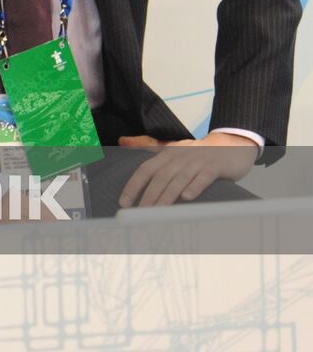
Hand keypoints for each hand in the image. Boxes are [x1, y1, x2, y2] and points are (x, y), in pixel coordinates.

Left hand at [117, 131, 257, 207]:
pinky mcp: (215, 167)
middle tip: (140, 212)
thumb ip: (149, 148)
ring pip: (179, 178)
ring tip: (158, 210)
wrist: (232, 143)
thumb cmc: (198, 152)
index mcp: (167, 153)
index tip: (124, 202)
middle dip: (149, 194)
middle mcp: (180, 156)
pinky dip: (195, 186)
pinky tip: (187, 197)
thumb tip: (122, 142)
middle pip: (161, 176)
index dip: (134, 185)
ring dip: (168, 195)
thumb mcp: (173, 148)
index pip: (146, 169)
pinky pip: (203, 177)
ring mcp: (198, 161)